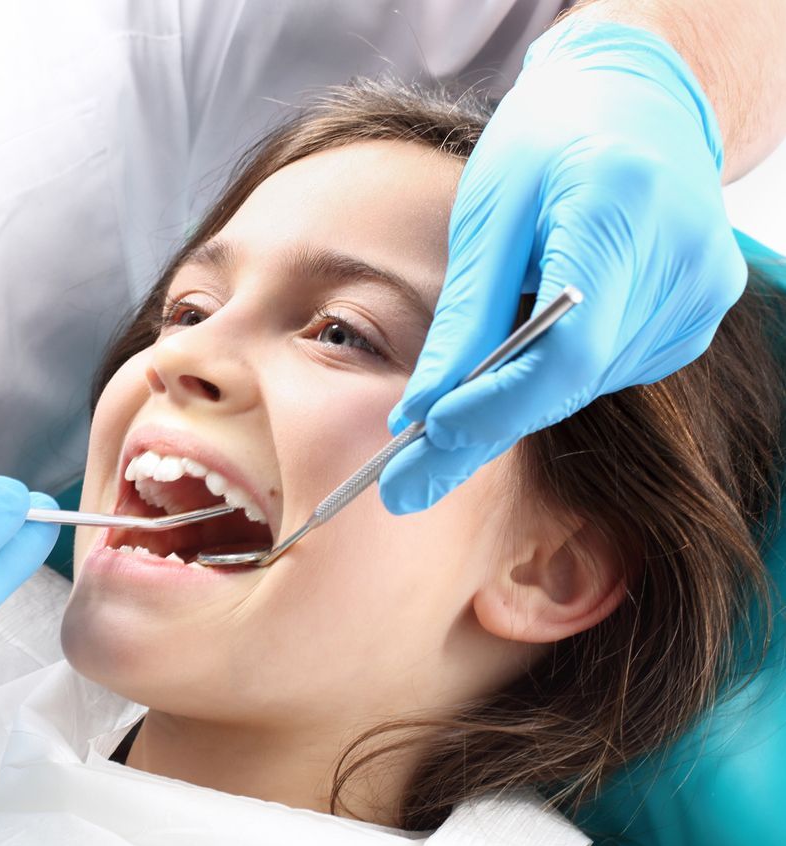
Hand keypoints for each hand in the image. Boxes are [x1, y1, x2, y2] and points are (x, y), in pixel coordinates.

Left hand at [380, 20, 746, 512]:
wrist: (635, 103)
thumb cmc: (547, 142)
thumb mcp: (488, 212)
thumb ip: (465, 313)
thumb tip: (423, 411)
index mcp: (623, 209)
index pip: (562, 349)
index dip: (493, 404)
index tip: (423, 437)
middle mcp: (683, 261)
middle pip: (573, 380)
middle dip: (483, 428)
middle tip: (404, 482)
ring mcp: (700, 293)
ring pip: (584, 385)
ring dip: (514, 403)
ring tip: (446, 415)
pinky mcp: (697, 314)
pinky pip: (607, 370)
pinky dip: (552, 376)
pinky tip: (524, 351)